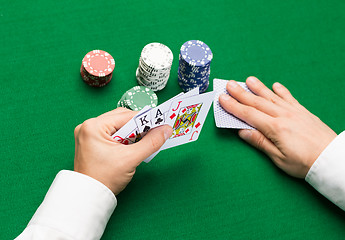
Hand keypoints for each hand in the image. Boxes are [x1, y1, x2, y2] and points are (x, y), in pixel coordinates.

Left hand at [73, 108, 172, 194]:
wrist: (90, 197)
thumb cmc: (104, 179)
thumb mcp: (131, 159)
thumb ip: (151, 142)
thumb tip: (166, 130)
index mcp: (94, 126)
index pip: (125, 115)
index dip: (145, 119)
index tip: (160, 123)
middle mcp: (88, 126)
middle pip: (121, 118)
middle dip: (138, 126)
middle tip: (154, 132)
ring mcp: (88, 134)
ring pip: (117, 126)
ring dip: (132, 132)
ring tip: (143, 141)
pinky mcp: (91, 142)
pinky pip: (112, 134)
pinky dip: (124, 138)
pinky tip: (132, 146)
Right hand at [219, 77, 336, 177]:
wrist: (332, 159)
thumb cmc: (305, 162)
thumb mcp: (279, 159)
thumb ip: (260, 142)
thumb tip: (242, 132)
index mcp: (275, 128)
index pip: (248, 114)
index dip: (233, 106)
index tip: (222, 98)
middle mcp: (283, 116)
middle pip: (257, 102)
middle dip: (241, 93)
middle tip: (229, 84)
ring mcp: (294, 112)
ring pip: (272, 97)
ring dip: (258, 88)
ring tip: (248, 80)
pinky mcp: (303, 112)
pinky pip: (290, 98)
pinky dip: (281, 91)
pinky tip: (275, 85)